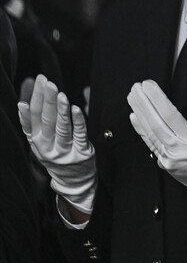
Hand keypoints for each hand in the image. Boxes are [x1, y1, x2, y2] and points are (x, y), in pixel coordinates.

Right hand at [17, 75, 97, 213]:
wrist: (72, 181)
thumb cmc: (57, 154)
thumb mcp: (41, 140)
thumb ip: (36, 119)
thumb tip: (28, 96)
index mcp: (35, 141)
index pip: (32, 116)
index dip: (34, 98)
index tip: (36, 81)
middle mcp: (47, 146)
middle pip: (45, 119)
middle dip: (46, 99)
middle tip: (48, 82)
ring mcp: (64, 150)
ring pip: (61, 127)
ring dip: (60, 110)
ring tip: (60, 94)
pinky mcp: (81, 153)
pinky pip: (79, 135)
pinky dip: (78, 121)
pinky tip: (76, 109)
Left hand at [127, 80, 186, 210]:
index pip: (170, 116)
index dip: (157, 99)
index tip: (149, 85)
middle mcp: (176, 153)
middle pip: (154, 123)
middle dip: (143, 103)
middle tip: (135, 86)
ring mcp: (169, 161)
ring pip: (149, 133)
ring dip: (139, 114)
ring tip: (132, 98)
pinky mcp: (167, 166)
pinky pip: (150, 144)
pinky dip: (141, 130)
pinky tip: (136, 119)